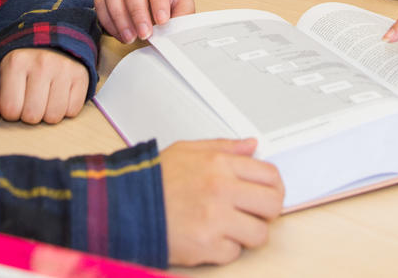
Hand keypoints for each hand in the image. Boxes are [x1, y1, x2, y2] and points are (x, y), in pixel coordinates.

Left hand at [0, 48, 88, 125]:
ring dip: (48, 113)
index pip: (10, 110)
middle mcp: (42, 63)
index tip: (15, 98)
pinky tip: (59, 95)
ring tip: (45, 98)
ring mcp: (64, 68)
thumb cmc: (20, 63)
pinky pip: (73, 110)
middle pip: (32, 116)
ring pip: (54, 116)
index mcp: (16, 62)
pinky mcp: (81, 75)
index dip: (11, 111)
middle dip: (29, 114)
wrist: (50, 39)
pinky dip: (65, 109)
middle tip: (30, 99)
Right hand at [94, 0, 195, 42]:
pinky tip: (120, 34)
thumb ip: (183, 15)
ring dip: (120, 18)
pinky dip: (108, 21)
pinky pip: (100, 2)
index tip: (162, 21)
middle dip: (137, 12)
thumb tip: (177, 32)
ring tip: (131, 37)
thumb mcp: (182, 3)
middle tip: (144, 34)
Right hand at [161, 138, 283, 265]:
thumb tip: (252, 145)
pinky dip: (224, 249)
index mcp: (220, 164)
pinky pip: (234, 253)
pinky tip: (209, 237)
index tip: (266, 194)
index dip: (273, 187)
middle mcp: (222, 190)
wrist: (125, 207)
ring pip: (259, 234)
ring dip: (247, 233)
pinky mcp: (207, 247)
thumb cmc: (154, 179)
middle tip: (254, 213)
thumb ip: (224, 146)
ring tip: (230, 227)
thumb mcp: (188, 150)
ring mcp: (216, 220)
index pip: (271, 175)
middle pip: (273, 205)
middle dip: (268, 212)